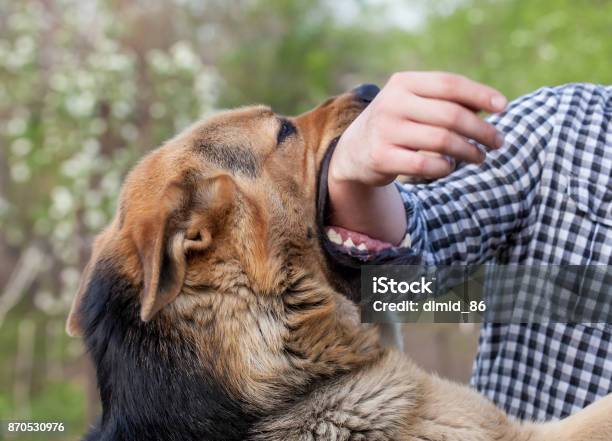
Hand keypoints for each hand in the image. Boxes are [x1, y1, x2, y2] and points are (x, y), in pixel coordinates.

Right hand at [330, 71, 506, 185]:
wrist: (354, 151)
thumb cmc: (397, 124)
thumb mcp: (415, 103)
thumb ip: (448, 101)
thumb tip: (493, 105)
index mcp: (403, 83)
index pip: (449, 84)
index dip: (480, 94)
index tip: (504, 107)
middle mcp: (392, 103)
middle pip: (451, 115)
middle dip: (481, 130)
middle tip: (498, 142)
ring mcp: (385, 131)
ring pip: (442, 141)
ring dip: (469, 151)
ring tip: (480, 157)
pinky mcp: (382, 157)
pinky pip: (426, 165)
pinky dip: (445, 168)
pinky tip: (450, 167)